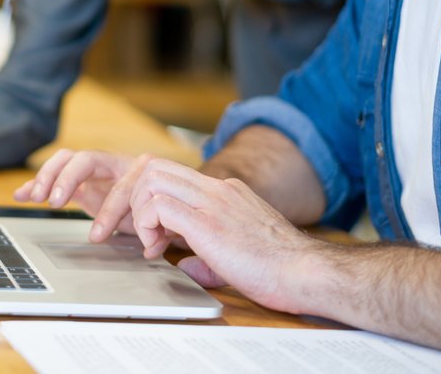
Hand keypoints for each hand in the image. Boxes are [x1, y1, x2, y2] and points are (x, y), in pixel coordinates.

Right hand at [14, 149, 155, 239]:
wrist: (162, 194)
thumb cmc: (163, 208)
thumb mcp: (164, 221)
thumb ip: (159, 232)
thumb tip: (152, 247)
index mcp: (139, 171)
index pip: (120, 186)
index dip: (108, 211)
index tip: (96, 236)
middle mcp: (114, 164)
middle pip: (86, 159)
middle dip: (68, 179)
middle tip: (56, 202)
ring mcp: (95, 170)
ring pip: (67, 160)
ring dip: (48, 176)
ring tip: (36, 197)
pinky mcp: (81, 180)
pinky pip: (56, 176)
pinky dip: (37, 183)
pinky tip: (21, 195)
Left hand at [127, 157, 314, 309]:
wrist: (304, 272)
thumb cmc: (280, 269)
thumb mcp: (239, 252)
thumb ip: (208, 256)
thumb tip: (187, 266)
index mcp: (226, 192)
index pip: (174, 174)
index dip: (153, 198)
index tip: (156, 231)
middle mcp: (218, 189)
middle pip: (156, 167)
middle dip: (136, 198)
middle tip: (145, 232)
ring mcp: (213, 202)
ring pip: (152, 178)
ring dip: (139, 210)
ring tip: (151, 241)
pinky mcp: (207, 223)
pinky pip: (158, 206)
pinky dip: (146, 225)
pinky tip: (156, 249)